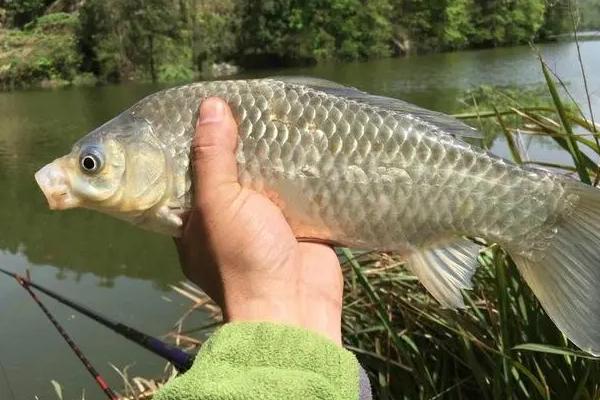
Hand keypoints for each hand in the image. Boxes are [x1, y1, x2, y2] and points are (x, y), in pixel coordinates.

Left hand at [175, 98, 343, 343]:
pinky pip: (297, 193)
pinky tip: (307, 141)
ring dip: (273, 156)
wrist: (294, 306)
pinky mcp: (297, 226)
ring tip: (278, 113)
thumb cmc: (243, 258)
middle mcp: (228, 222)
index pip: (190, 174)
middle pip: (232, 174)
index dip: (197, 143)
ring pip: (266, 182)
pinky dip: (302, 172)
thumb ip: (211, 157)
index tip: (207, 109)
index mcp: (195, 221)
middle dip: (240, 144)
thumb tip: (209, 105)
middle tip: (248, 104)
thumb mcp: (217, 204)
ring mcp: (265, 224)